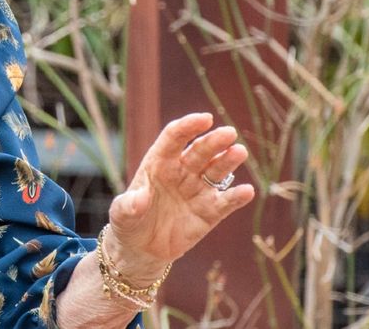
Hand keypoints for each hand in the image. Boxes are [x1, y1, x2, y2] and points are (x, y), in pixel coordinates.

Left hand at [104, 113, 254, 280]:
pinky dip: (236, 197)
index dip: (189, 126)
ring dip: (228, 161)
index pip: (175, 138)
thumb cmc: (129, 223)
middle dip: (214, 141)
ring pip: (216, 171)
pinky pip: (225, 202)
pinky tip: (247, 191)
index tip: (205, 119)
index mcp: (159, 163)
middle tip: (229, 133)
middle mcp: (181, 172)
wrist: (141, 250)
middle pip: (200, 151)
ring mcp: (197, 190)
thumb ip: (128, 205)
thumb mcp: (121, 214)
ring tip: (239, 152)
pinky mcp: (209, 212)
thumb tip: (140, 197)